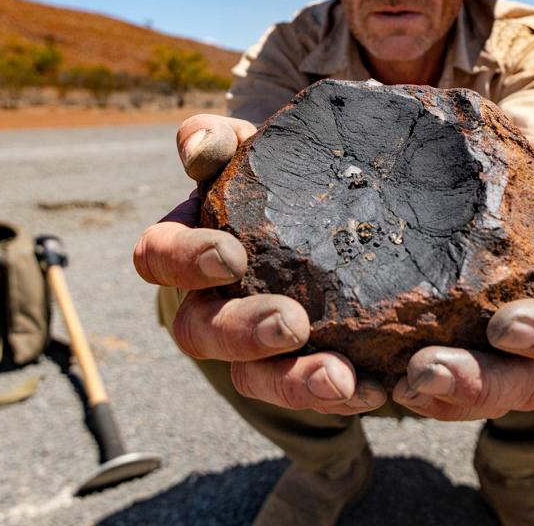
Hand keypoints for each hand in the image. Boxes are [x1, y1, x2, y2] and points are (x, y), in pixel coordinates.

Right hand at [133, 114, 387, 414]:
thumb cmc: (284, 170)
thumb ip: (220, 139)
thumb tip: (195, 147)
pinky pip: (309, 394)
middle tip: (290, 323)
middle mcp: (209, 301)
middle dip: (241, 332)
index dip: (185, 262)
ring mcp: (253, 343)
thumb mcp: (253, 147)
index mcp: (189, 243)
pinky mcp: (300, 368)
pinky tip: (375, 387)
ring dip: (291, 382)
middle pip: (198, 332)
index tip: (232, 257)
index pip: (159, 256)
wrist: (344, 201)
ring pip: (251, 378)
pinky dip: (341, 394)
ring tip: (338, 377)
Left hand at [391, 139, 533, 419]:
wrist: (473, 189)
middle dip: (480, 385)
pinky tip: (376, 381)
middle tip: (426, 371)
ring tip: (399, 385)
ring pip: (482, 400)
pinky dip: (412, 391)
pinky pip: (440, 394)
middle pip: (530, 384)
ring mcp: (499, 360)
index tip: (503, 326)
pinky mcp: (455, 359)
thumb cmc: (523, 180)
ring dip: (441, 399)